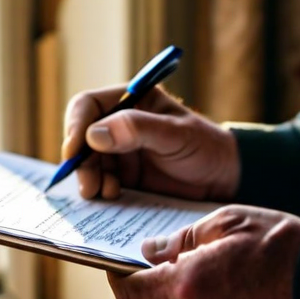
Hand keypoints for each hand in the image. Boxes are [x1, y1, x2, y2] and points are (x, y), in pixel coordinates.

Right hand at [62, 85, 238, 200]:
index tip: (75, 150)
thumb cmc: (206, 147)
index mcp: (130, 100)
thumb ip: (138, 129)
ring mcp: (118, 152)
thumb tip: (93, 134)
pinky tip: (114, 198)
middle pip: (80, 138)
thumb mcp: (176, 134)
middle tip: (89, 186)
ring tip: (107, 193)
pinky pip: (99, 183)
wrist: (224, 180)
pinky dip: (100, 191)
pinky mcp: (123, 178)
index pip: (87, 106)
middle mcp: (118, 124)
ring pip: (86, 164)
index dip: (75, 126)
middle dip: (81, 162)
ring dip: (89, 179)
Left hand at [107, 205, 299, 298]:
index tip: (116, 265)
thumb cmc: (280, 244)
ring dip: (195, 291)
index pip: (132, 292)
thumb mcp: (226, 222)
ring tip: (225, 265)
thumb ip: (181, 239)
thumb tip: (150, 251)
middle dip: (167, 278)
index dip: (119, 278)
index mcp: (188, 286)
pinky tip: (240, 284)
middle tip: (187, 252)